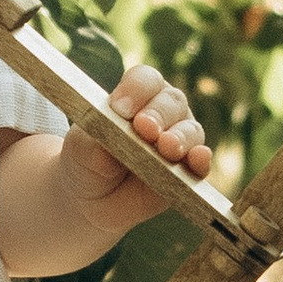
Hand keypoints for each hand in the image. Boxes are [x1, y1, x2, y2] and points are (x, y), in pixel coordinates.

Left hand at [65, 61, 213, 213]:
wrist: (92, 201)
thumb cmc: (87, 161)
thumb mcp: (82, 147)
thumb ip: (100, 137)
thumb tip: (127, 135)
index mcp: (137, 96)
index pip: (144, 80)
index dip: (136, 90)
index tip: (120, 108)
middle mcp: (164, 112)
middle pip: (171, 101)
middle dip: (159, 114)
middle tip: (144, 128)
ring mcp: (180, 140)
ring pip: (190, 130)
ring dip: (180, 137)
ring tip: (167, 148)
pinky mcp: (189, 172)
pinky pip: (201, 163)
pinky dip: (201, 160)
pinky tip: (197, 159)